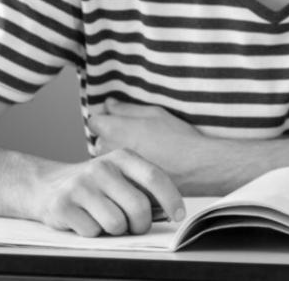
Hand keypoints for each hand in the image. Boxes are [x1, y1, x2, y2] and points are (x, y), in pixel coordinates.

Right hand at [32, 150, 183, 236]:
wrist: (44, 185)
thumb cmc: (94, 184)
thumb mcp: (119, 175)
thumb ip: (142, 187)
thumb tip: (169, 210)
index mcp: (121, 157)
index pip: (154, 177)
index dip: (171, 198)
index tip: (178, 216)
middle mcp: (101, 168)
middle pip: (138, 207)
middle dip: (141, 224)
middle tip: (136, 227)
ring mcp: (80, 186)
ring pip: (116, 223)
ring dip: (116, 230)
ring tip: (106, 220)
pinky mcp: (62, 205)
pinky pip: (92, 232)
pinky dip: (93, 233)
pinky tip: (85, 220)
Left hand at [89, 101, 213, 191]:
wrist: (194, 167)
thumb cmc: (177, 137)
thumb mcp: (154, 113)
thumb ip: (126, 108)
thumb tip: (109, 104)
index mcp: (112, 130)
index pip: (94, 121)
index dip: (107, 119)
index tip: (120, 120)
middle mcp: (107, 150)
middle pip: (100, 140)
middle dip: (112, 137)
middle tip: (136, 137)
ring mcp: (113, 170)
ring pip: (108, 158)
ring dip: (117, 155)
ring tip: (143, 153)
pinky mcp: (121, 185)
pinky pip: (118, 174)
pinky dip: (126, 171)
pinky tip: (145, 166)